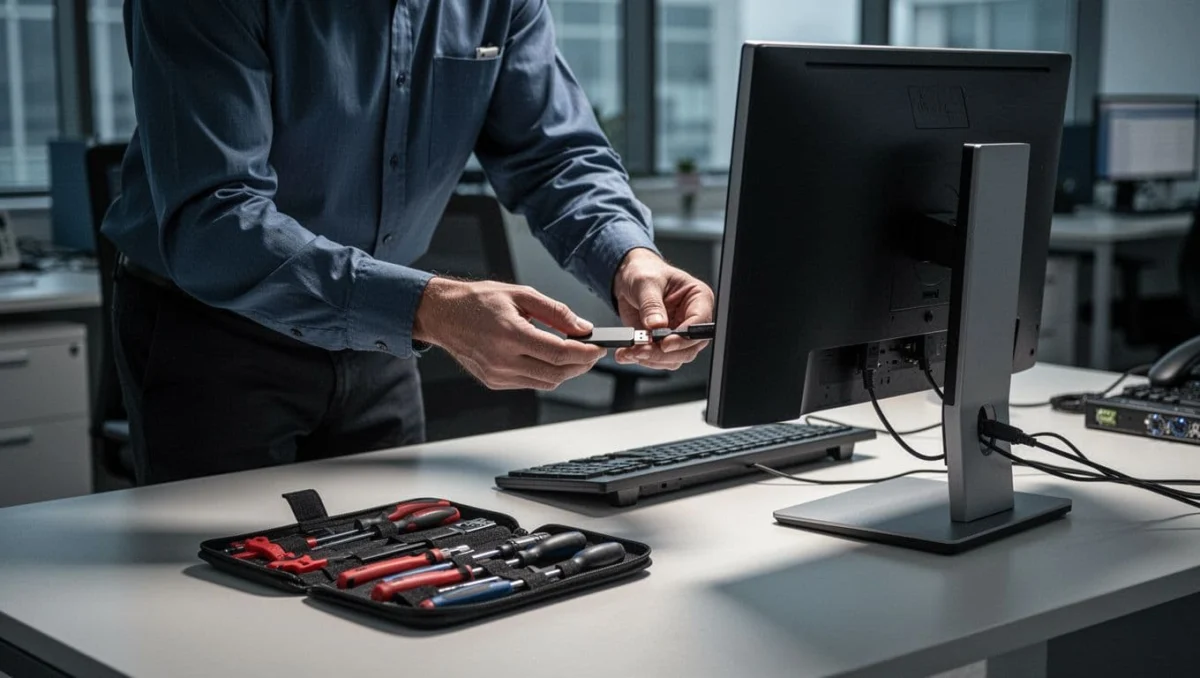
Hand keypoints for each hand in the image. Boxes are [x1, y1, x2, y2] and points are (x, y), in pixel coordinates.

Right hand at [413, 278, 604, 389]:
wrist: (443, 314)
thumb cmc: (477, 301)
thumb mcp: (521, 295)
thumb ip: (555, 312)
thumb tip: (581, 327)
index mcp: (510, 335)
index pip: (558, 353)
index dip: (584, 353)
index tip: (598, 348)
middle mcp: (502, 359)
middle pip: (556, 373)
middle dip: (580, 365)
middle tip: (591, 352)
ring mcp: (497, 374)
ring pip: (545, 383)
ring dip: (565, 372)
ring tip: (574, 355)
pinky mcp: (494, 381)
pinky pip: (529, 383)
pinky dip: (545, 374)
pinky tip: (548, 359)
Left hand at [612, 248, 714, 369]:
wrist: (628, 277)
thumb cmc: (644, 271)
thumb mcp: (646, 282)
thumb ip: (651, 305)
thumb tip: (656, 326)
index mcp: (698, 299)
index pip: (699, 324)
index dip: (684, 337)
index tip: (665, 343)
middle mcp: (691, 319)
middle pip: (688, 347)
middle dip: (664, 353)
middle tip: (642, 351)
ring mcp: (677, 333)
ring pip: (674, 358)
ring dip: (651, 359)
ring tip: (630, 352)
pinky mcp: (662, 342)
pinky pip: (658, 359)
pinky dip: (642, 359)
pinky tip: (628, 353)